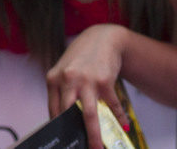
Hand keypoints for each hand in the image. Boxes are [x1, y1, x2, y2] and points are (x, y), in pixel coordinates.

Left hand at [46, 24, 130, 148]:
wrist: (102, 38)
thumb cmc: (82, 58)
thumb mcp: (65, 71)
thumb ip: (63, 92)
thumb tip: (66, 120)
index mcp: (53, 79)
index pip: (53, 110)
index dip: (59, 129)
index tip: (65, 141)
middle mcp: (67, 79)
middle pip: (68, 114)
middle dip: (74, 136)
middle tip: (81, 148)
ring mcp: (86, 80)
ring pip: (89, 114)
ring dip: (94, 135)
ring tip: (97, 148)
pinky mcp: (104, 81)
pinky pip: (111, 105)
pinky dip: (118, 117)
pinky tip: (123, 126)